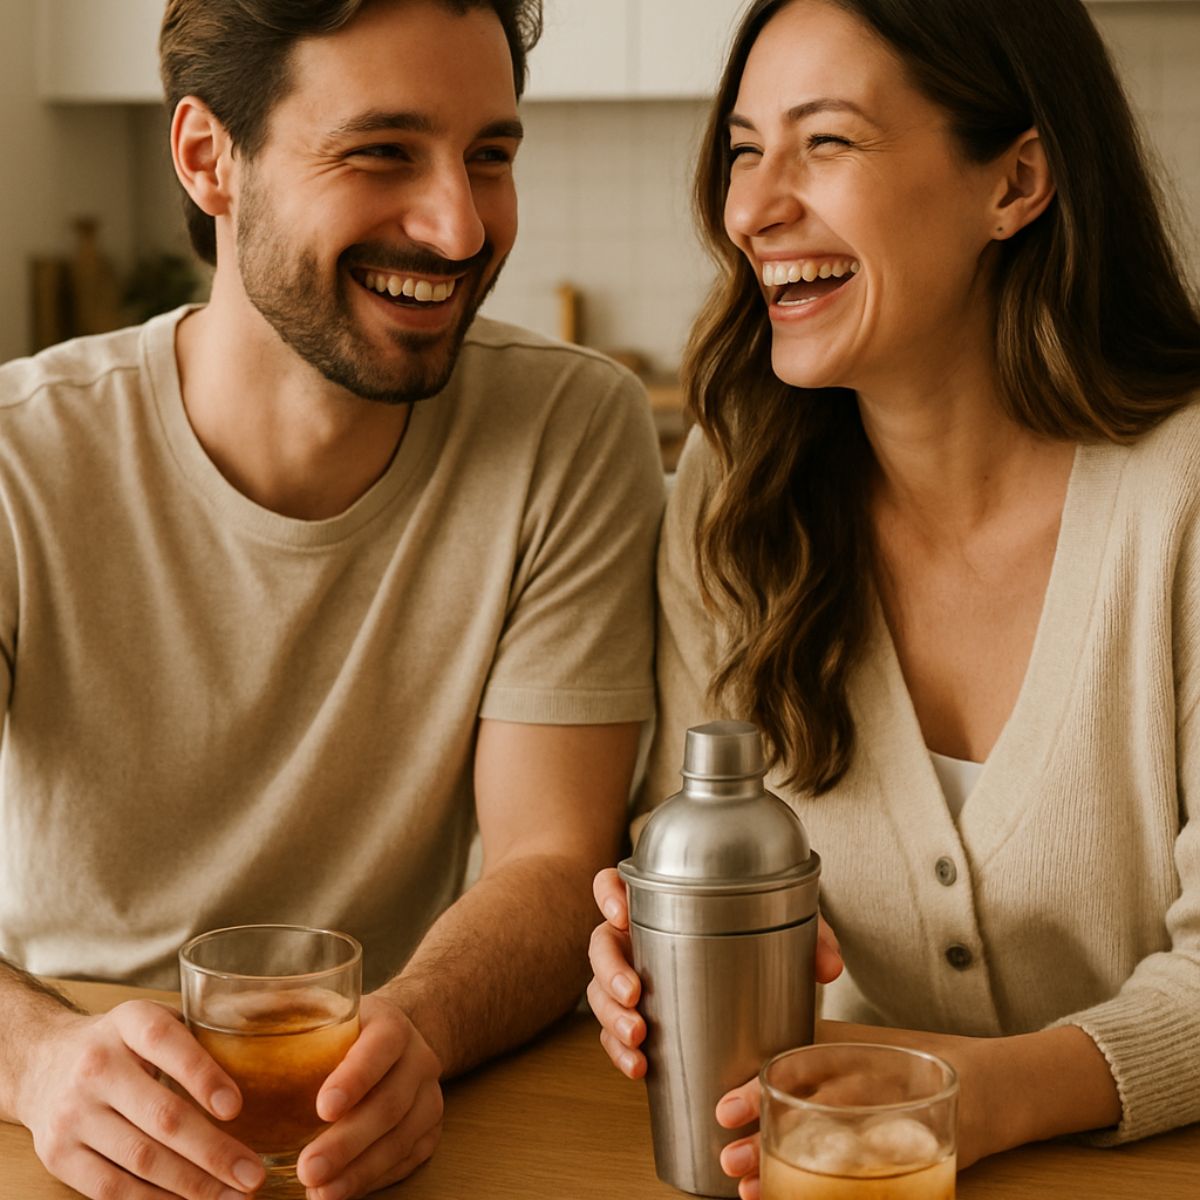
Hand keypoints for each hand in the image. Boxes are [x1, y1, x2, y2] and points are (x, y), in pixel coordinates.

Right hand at [15, 1000, 265, 1198]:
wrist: (42, 1062)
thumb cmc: (122, 1043)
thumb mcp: (153, 1019)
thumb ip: (199, 1035)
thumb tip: (267, 1061)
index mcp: (129, 1022)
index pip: (167, 1044)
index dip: (203, 1076)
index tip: (236, 1108)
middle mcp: (97, 1066)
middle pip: (161, 1116)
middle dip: (213, 1151)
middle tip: (253, 1174)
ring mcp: (73, 1114)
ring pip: (141, 1160)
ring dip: (192, 1185)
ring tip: (232, 1197)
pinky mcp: (58, 1155)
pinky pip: (111, 1189)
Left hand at [296, 993, 442, 1198]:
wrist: (399, 1040)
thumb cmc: (347, 1028)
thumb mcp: (327, 1005)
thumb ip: (288, 1010)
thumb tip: (235, 1012)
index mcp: (391, 1025)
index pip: (379, 1049)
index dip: (354, 1078)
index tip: (322, 1108)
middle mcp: (417, 1060)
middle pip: (389, 1104)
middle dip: (348, 1142)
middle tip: (308, 1169)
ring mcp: (428, 1097)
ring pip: (401, 1139)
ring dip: (360, 1171)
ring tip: (319, 1193)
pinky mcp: (429, 1130)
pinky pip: (406, 1160)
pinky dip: (374, 1180)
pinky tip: (341, 1191)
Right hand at [586, 867, 845, 1077]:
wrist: (758, 976)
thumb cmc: (760, 932)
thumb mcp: (789, 922)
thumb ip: (812, 937)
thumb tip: (828, 967)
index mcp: (659, 902)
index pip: (613, 884)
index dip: (607, 893)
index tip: (621, 913)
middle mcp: (636, 938)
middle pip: (601, 945)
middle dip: (611, 972)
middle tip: (635, 995)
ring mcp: (632, 977)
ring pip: (600, 993)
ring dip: (611, 1018)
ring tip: (639, 1040)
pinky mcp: (638, 1017)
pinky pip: (614, 1034)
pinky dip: (620, 1053)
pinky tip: (640, 1068)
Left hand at [713, 1019, 1008, 1197]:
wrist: (1003, 1085)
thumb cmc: (916, 1064)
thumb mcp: (865, 1048)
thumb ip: (819, 1054)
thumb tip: (756, 1069)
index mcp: (870, 1053)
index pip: (809, 1065)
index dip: (763, 1088)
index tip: (725, 1109)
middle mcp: (891, 1086)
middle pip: (825, 1114)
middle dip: (774, 1143)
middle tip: (732, 1159)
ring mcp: (916, 1126)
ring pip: (852, 1155)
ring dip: (801, 1178)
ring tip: (757, 1192)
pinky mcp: (939, 1161)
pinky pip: (893, 1184)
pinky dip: (855, 1194)